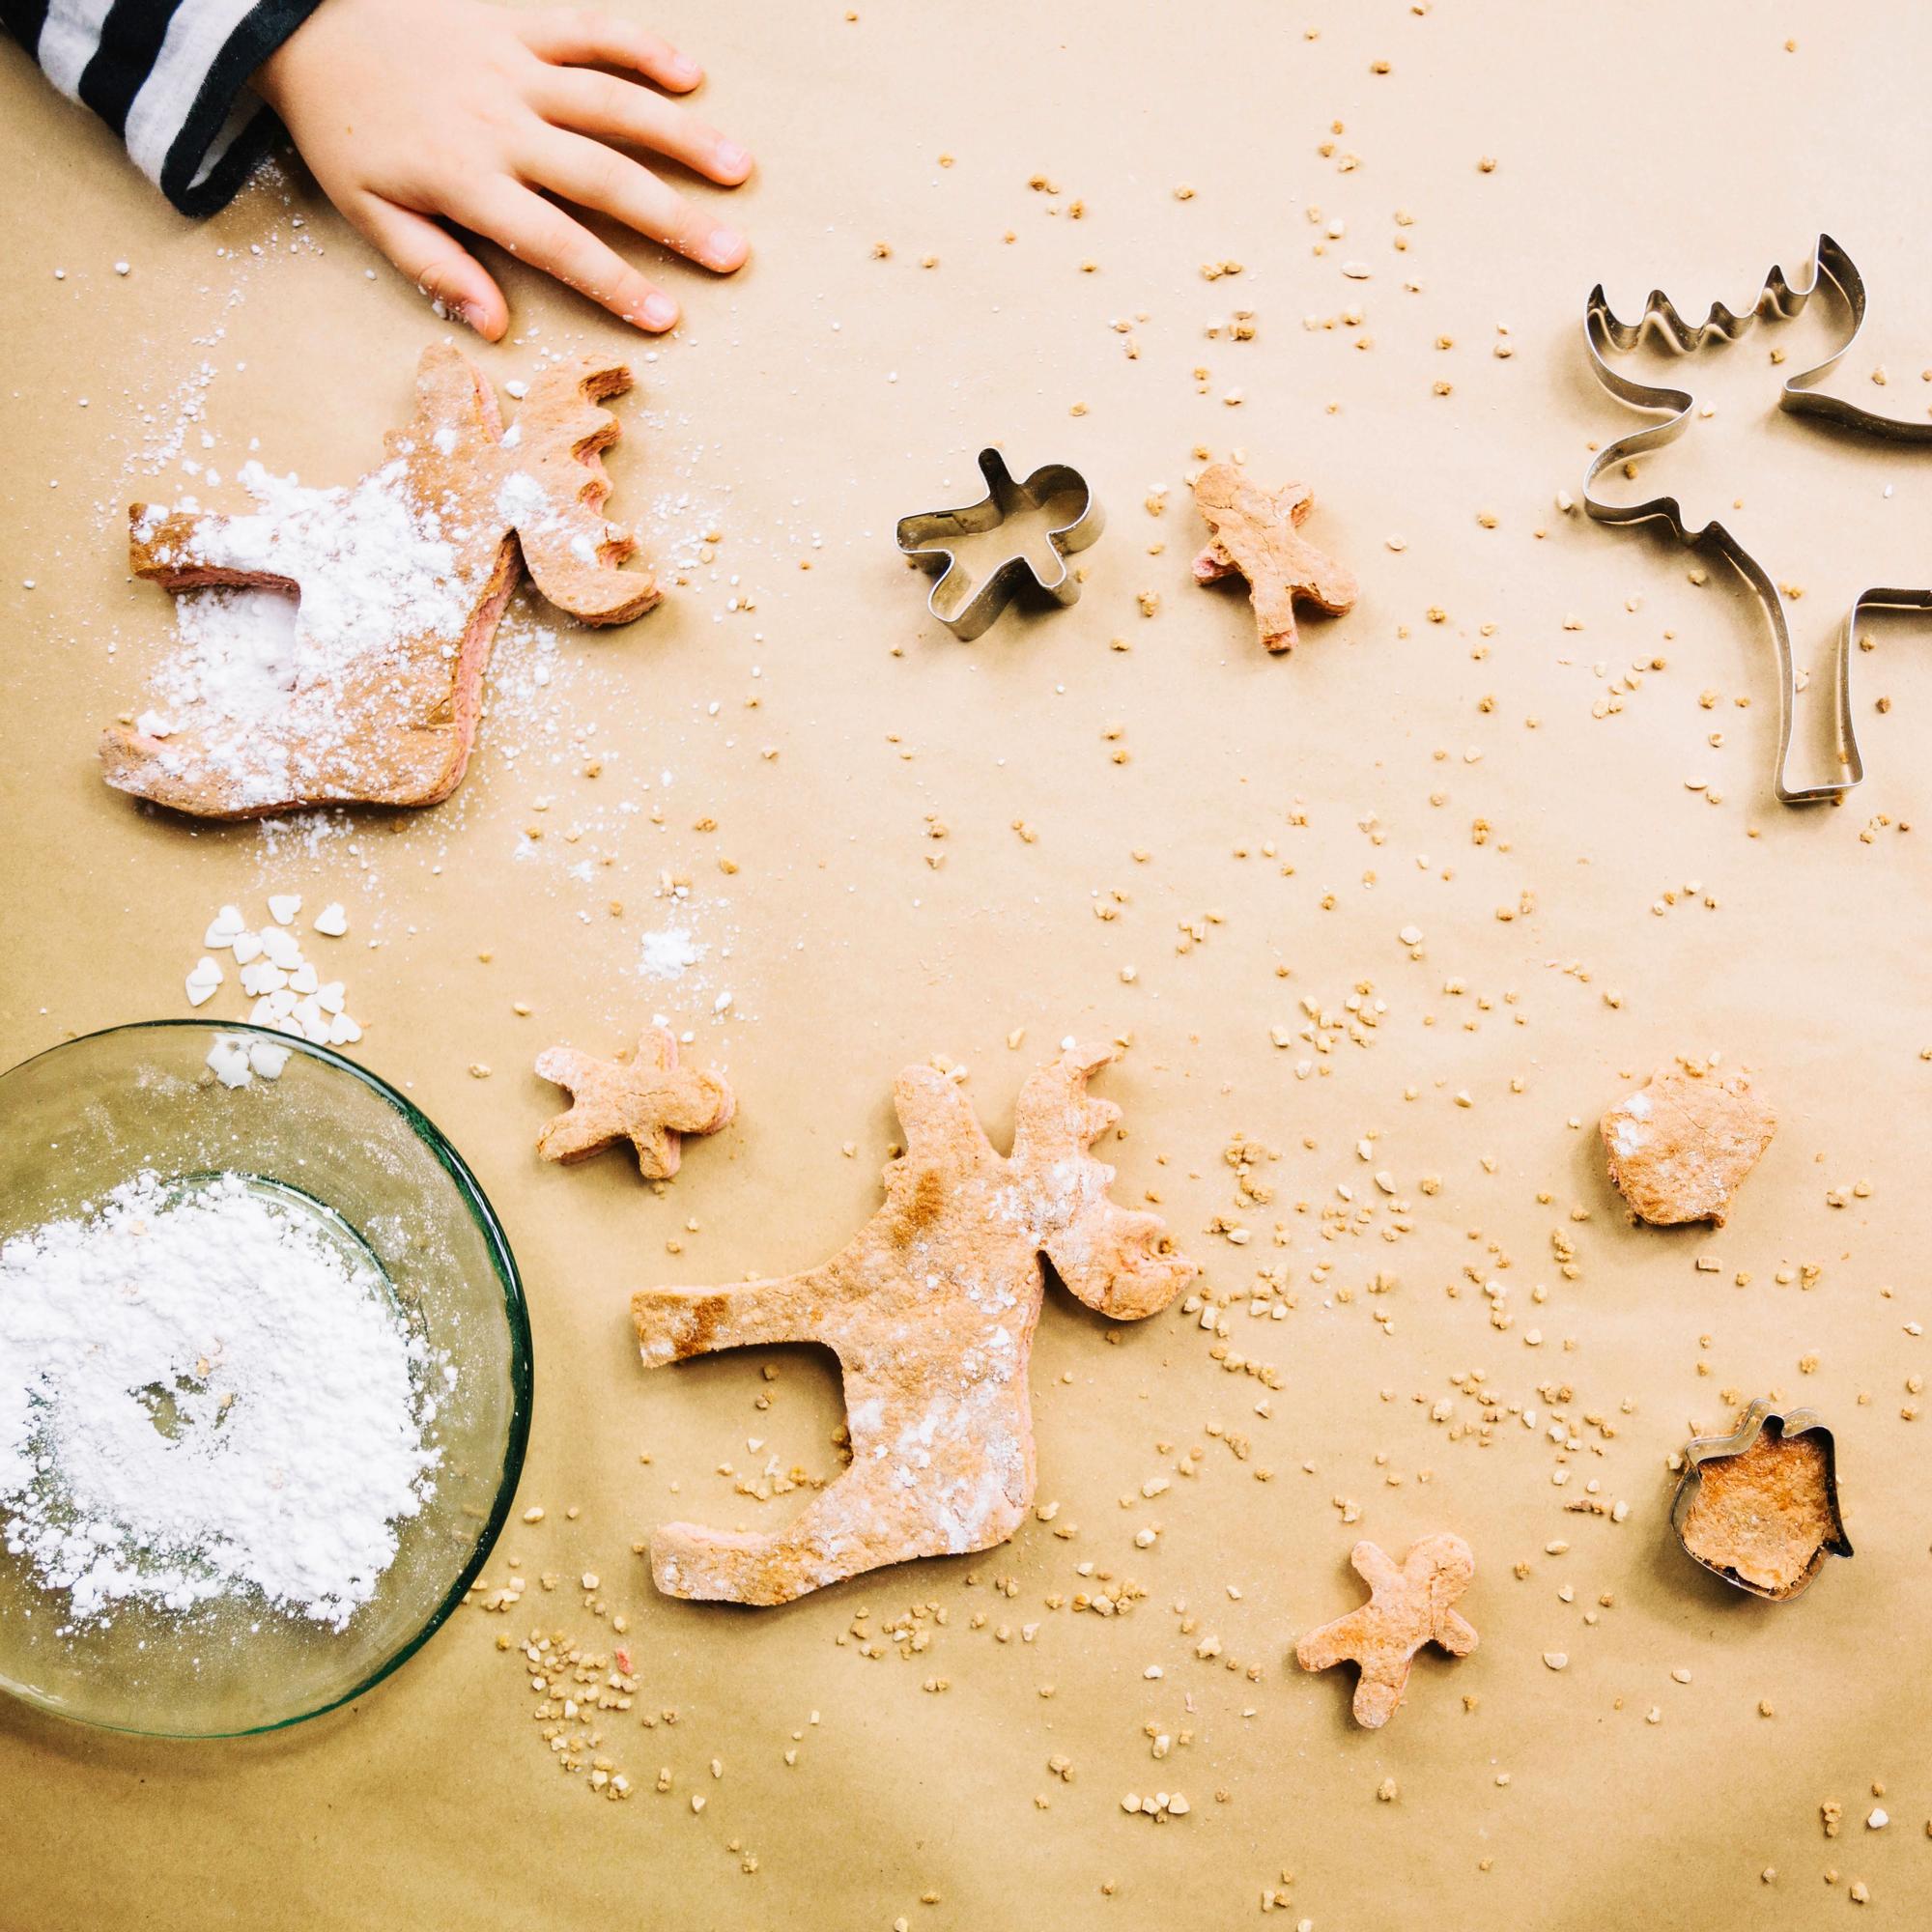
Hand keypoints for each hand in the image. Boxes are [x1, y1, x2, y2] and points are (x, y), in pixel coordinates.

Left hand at [254, 0, 750, 338]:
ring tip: (737, 170)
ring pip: (612, 102)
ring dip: (680, 135)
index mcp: (466, 179)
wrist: (302, 22)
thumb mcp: (371, 212)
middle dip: (673, 220)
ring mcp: (512, 65)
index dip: (614, 283)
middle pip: (603, 177)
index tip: (665, 318)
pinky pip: (588, 29)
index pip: (556, 242)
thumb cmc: (343, 128)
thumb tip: (493, 326)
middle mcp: (501, 123)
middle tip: (732, 255)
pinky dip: (641, 48)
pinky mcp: (513, 18)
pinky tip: (689, 77)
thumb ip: (435, 268)